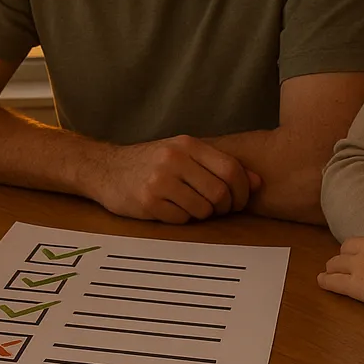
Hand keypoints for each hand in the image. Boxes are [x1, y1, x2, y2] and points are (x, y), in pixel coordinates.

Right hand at [84, 135, 262, 223]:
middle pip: (220, 193)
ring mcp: (159, 180)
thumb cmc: (150, 162)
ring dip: (201, 214)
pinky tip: (170, 209)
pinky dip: (181, 219)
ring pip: (203, 209)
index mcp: (187, 144)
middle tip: (216, 209)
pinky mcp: (148, 201)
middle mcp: (174, 159)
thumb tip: (257, 182)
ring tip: (189, 206)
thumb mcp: (183, 154)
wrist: (106, 169)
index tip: (238, 202)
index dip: (242, 192)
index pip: (231, 170)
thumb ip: (218, 165)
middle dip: (223, 207)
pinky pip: (181, 219)